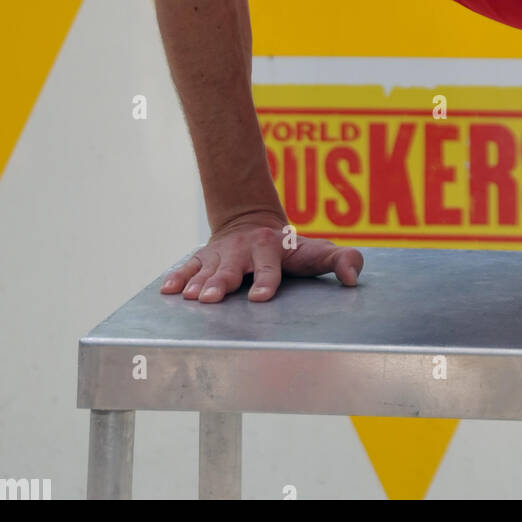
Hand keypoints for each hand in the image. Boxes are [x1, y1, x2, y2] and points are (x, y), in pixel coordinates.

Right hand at [160, 208, 364, 302]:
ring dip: (198, 283)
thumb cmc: (290, 248)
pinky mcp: (203, 258)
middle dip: (221, 283)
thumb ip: (341, 261)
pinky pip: (188, 267)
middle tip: (211, 299)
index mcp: (272, 247)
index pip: (270, 266)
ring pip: (207, 269)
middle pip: (232, 268)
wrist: (253, 222)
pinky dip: (177, 277)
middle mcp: (244, 249)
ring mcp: (221, 253)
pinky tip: (168, 291)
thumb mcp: (316, 252)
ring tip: (190, 298)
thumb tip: (353, 278)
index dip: (266, 281)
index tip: (260, 297)